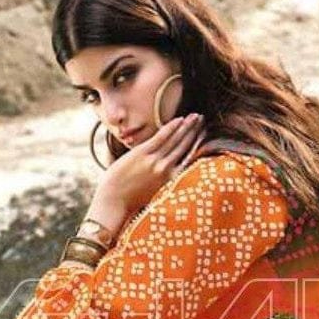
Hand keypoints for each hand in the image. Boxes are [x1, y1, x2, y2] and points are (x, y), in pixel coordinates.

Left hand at [90, 115, 205, 225]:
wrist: (114, 201)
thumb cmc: (131, 200)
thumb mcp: (156, 194)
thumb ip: (166, 182)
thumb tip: (173, 173)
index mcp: (171, 180)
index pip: (189, 159)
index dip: (198, 145)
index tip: (204, 135)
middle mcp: (166, 170)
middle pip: (185, 146)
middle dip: (195, 131)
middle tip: (202, 120)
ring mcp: (155, 161)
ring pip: (176, 140)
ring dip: (187, 126)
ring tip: (195, 116)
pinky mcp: (143, 154)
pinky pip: (161, 137)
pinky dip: (171, 127)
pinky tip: (179, 119)